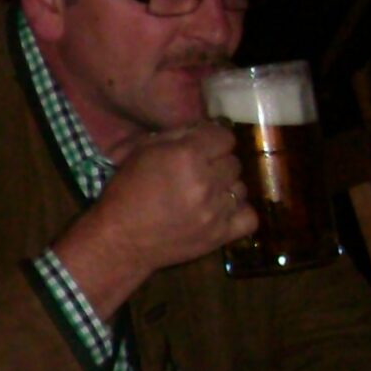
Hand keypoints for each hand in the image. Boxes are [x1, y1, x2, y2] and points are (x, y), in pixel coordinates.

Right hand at [57, 123, 255, 315]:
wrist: (121, 241)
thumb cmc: (126, 192)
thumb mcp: (142, 152)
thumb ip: (176, 135)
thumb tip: (203, 130)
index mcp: (186, 156)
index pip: (224, 136)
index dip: (212, 140)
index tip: (201, 148)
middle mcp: (206, 181)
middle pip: (234, 162)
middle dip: (217, 164)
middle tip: (198, 173)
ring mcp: (216, 210)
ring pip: (241, 187)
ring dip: (225, 188)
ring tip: (205, 195)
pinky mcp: (220, 234)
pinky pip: (250, 216)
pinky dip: (239, 212)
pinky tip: (222, 211)